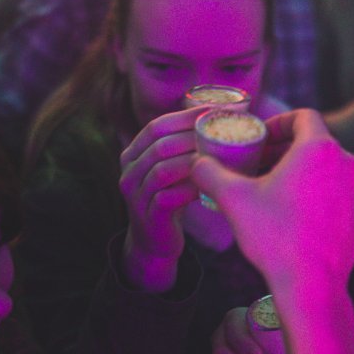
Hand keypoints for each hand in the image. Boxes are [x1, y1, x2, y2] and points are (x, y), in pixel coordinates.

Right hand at [119, 108, 206, 290]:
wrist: (154, 242)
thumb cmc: (170, 198)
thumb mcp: (170, 169)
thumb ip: (183, 147)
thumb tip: (223, 116)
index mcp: (132, 154)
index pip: (156, 126)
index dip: (185, 116)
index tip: (215, 110)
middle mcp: (129, 172)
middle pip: (160, 146)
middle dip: (194, 138)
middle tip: (224, 136)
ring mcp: (136, 196)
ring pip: (163, 171)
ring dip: (194, 163)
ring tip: (220, 160)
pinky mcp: (148, 217)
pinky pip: (168, 198)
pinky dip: (190, 190)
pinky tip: (210, 187)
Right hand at [191, 109, 353, 298]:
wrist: (311, 286)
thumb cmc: (274, 238)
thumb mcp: (233, 200)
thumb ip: (211, 173)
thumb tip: (198, 164)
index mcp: (319, 148)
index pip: (302, 116)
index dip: (279, 123)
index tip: (262, 137)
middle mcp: (347, 163)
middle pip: (316, 144)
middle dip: (287, 152)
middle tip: (262, 166)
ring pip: (329, 171)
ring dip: (305, 175)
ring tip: (279, 194)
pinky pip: (341, 196)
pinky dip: (322, 199)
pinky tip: (300, 217)